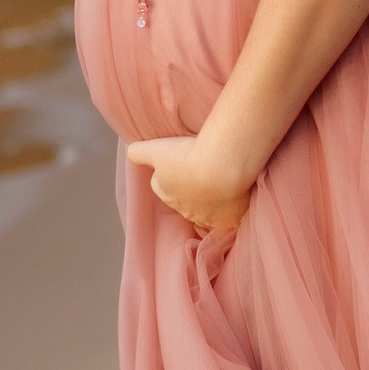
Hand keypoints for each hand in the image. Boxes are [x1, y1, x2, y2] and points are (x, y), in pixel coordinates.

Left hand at [126, 135, 252, 231]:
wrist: (221, 167)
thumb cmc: (187, 156)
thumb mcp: (154, 149)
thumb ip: (137, 152)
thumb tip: (131, 153)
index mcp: (167, 195)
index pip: (161, 186)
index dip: (169, 174)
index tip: (179, 162)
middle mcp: (187, 211)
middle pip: (185, 201)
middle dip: (191, 188)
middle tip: (203, 169)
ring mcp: (210, 218)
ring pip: (209, 211)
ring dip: (213, 199)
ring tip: (222, 180)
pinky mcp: (232, 220)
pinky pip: (231, 218)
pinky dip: (234, 208)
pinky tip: (237, 194)